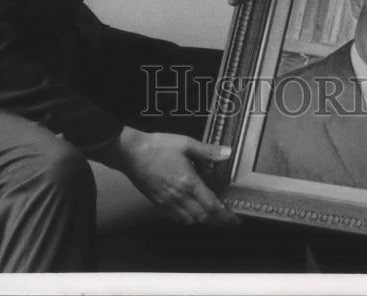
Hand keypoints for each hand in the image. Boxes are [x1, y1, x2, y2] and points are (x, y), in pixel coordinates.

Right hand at [101, 128, 238, 226]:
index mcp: (189, 182)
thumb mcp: (185, 143)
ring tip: (212, 217)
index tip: (235, 221)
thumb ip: (207, 150)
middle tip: (228, 221)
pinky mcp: (157, 203)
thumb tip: (227, 152)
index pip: (212, 206)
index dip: (225, 216)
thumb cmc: (158, 146)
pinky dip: (188, 219)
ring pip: (189, 221)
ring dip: (203, 222)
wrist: (131, 153)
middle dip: (218, 223)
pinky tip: (191, 212)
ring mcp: (167, 203)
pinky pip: (176, 218)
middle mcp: (179, 197)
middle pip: (203, 218)